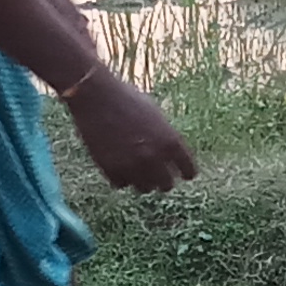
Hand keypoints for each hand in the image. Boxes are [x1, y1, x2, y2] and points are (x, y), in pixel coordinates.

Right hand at [67, 68, 197, 193]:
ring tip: (135, 168)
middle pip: (166, 185)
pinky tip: (118, 164)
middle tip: (157, 174)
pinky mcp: (111, 170)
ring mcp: (132, 166)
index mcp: (171, 141)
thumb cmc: (126, 99)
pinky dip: (121, 177)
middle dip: (162, 179)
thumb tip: (171, 156)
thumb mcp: (156, 116)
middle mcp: (155, 157)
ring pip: (144, 188)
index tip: (183, 174)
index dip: (186, 172)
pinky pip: (122, 184)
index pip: (189, 170)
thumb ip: (165, 137)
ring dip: (142, 180)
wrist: (96, 96)